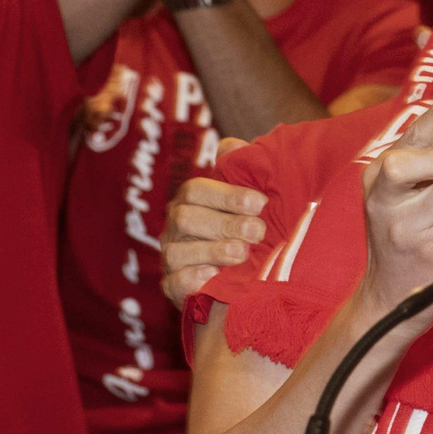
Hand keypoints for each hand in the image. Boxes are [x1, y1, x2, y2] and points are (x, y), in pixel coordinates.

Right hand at [160, 139, 260, 309]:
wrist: (246, 276)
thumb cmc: (250, 227)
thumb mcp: (252, 198)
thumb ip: (242, 168)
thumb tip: (232, 146)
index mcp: (193, 201)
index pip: (197, 190)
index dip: (228, 195)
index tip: (261, 203)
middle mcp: (176, 227)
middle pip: (186, 218)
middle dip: (225, 224)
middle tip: (258, 231)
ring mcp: (171, 258)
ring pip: (177, 251)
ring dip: (212, 250)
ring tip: (242, 253)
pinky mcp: (173, 287)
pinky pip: (173, 283)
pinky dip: (193, 279)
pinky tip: (215, 277)